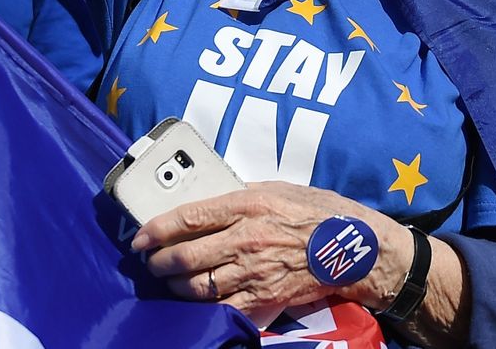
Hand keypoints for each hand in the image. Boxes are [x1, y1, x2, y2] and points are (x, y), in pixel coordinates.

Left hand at [129, 182, 414, 329]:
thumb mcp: (278, 187)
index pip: (188, 217)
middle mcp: (246, 239)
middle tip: (149, 261)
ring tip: (167, 281)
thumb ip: (243, 192)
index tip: (139, 236)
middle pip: (186, 256)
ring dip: (175, 286)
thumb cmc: (319, 212)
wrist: (355, 250)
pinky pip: (223, 308)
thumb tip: (212, 195)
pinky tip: (195, 301)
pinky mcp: (265, 298)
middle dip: (159, 261)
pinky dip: (203, 307)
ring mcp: (254, 272)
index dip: (157, 229)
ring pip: (198, 287)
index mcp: (247, 205)